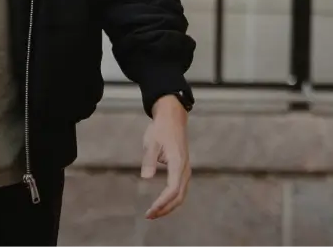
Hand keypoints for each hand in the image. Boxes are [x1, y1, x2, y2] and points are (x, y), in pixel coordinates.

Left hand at [141, 95, 190, 219]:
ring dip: (169, 206)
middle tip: (150, 216)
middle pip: (179, 196)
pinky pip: (180, 189)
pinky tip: (162, 202)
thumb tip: (146, 177)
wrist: (173, 117)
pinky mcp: (183, 169)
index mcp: (178, 164)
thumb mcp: (151, 142)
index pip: (172, 190)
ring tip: (154, 213)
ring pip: (181, 194)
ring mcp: (185, 169)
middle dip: (165, 209)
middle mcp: (185, 169)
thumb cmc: (161, 129)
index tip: (150, 210)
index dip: (162, 203)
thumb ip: (149, 160)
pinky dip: (172, 199)